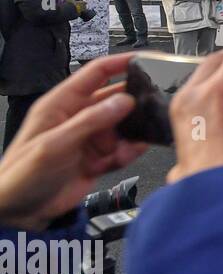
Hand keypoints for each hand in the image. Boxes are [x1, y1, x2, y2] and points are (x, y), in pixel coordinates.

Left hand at [0, 55, 148, 231]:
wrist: (18, 212)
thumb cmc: (22, 174)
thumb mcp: (56, 144)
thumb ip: (91, 121)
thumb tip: (123, 100)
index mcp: (61, 104)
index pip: (95, 74)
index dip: (120, 63)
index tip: (145, 60)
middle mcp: (78, 118)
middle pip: (115, 99)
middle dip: (134, 104)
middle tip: (152, 107)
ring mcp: (89, 139)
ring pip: (123, 127)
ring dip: (132, 134)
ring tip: (135, 142)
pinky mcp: (98, 159)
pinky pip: (122, 150)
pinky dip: (129, 154)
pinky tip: (128, 156)